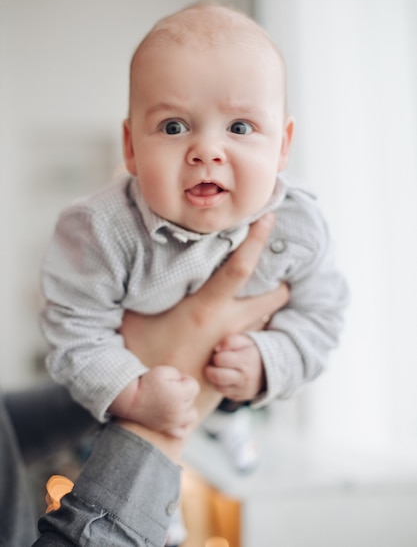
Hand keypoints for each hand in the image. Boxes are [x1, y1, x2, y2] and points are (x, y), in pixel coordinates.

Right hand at [110, 366, 199, 438]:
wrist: (130, 400)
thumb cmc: (146, 383)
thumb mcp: (162, 370)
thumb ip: (178, 374)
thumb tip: (184, 383)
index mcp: (180, 395)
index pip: (195, 386)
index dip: (184, 380)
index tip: (172, 380)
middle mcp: (179, 411)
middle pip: (192, 399)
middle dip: (183, 391)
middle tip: (168, 389)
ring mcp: (173, 422)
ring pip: (192, 415)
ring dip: (186, 407)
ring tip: (174, 401)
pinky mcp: (167, 429)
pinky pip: (183, 432)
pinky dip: (183, 425)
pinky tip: (177, 416)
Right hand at [122, 215, 288, 382]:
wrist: (156, 413)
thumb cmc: (140, 360)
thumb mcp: (134, 317)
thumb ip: (144, 288)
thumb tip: (142, 261)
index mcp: (205, 309)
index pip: (239, 267)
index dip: (256, 240)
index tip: (269, 217)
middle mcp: (227, 326)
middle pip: (271, 297)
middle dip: (280, 282)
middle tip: (281, 268)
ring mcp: (234, 347)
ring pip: (266, 318)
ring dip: (268, 306)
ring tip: (267, 291)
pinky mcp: (236, 367)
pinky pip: (256, 339)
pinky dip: (257, 327)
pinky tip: (245, 324)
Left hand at [205, 333, 264, 400]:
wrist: (268, 370)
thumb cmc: (251, 352)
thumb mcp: (245, 341)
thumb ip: (231, 340)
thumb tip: (216, 348)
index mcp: (247, 359)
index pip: (221, 359)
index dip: (216, 355)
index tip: (219, 353)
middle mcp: (245, 376)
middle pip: (217, 376)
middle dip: (211, 369)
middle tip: (215, 363)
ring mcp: (242, 389)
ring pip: (218, 386)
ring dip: (214, 377)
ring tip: (219, 369)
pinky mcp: (239, 397)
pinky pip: (223, 392)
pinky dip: (219, 384)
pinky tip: (224, 377)